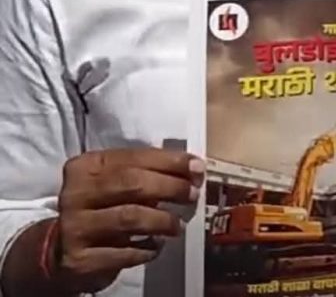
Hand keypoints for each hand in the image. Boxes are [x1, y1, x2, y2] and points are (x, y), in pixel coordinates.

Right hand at [48, 148, 203, 292]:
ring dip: (162, 221)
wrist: (57, 249)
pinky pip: (123, 252)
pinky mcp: (80, 259)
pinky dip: (146, 249)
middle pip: (133, 184)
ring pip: (130, 217)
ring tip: (178, 226)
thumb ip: (141, 172)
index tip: (197, 167)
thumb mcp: (110, 181)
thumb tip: (189, 170)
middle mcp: (75, 193)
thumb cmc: (96, 206)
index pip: (134, 157)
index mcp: (86, 166)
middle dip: (170, 187)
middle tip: (192, 195)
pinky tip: (156, 246)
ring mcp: (75, 227)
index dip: (171, 162)